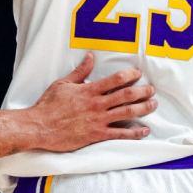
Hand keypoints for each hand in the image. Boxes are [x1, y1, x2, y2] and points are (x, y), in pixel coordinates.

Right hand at [26, 54, 155, 152]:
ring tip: (153, 105)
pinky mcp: (96, 135)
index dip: (130, 75)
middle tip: (151, 90)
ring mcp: (98, 120)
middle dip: (142, 91)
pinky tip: (144, 130)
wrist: (39, 127)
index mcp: (89, 90)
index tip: (138, 73)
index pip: (115, 79)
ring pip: (127, 113)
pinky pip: (120, 134)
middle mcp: (97, 104)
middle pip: (126, 95)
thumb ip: (80, 72)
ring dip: (143, 108)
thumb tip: (90, 57)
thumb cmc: (48, 106)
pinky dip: (134, 132)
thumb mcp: (63, 84)